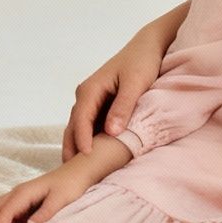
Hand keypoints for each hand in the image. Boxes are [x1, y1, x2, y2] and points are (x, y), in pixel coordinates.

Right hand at [62, 24, 170, 162]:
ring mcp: (91, 101)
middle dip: (72, 149)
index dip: (81, 140)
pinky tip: (94, 158)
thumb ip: (124, 107)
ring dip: (79, 147)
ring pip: (80, 129)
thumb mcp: (136, 83)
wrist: (148, 47)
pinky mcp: (100, 106)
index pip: (80, 119)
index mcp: (90, 89)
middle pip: (73, 127)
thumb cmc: (142, 62)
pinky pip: (91, 126)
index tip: (86, 158)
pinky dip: (90, 141)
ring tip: (80, 172)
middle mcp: (85, 96)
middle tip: (73, 175)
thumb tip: (112, 132)